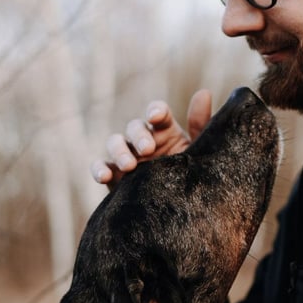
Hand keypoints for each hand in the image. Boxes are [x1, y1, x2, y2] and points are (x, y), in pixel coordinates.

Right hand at [91, 89, 212, 185]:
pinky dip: (98, 169)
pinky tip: (104, 176)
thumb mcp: (200, 153)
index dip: (156, 111)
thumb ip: (200, 125)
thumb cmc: (192, 177)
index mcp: (165, 130)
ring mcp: (127, 156)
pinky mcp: (114, 175)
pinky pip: (101, 166)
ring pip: (115, 143)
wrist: (180, 209)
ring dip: (119, 151)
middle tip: (148, 150)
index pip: (158, 113)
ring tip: (130, 166)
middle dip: (139, 135)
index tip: (156, 117)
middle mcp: (144, 140)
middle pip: (134, 127)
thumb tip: (203, 92)